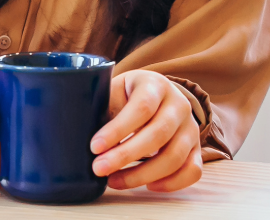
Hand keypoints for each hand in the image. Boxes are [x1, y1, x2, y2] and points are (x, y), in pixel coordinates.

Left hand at [89, 69, 202, 191]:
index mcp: (155, 84)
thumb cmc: (128, 95)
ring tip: (114, 181)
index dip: (117, 130)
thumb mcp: (114, 90)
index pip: (141, 108)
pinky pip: (192, 170)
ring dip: (142, 174)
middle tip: (98, 168)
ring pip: (174, 156)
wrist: (155, 93)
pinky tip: (147, 185)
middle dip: (125, 156)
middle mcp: (179, 104)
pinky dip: (171, 183)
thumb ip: (100, 106)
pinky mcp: (196, 147)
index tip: (94, 147)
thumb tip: (73, 131)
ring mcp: (191, 127)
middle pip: (157, 134)